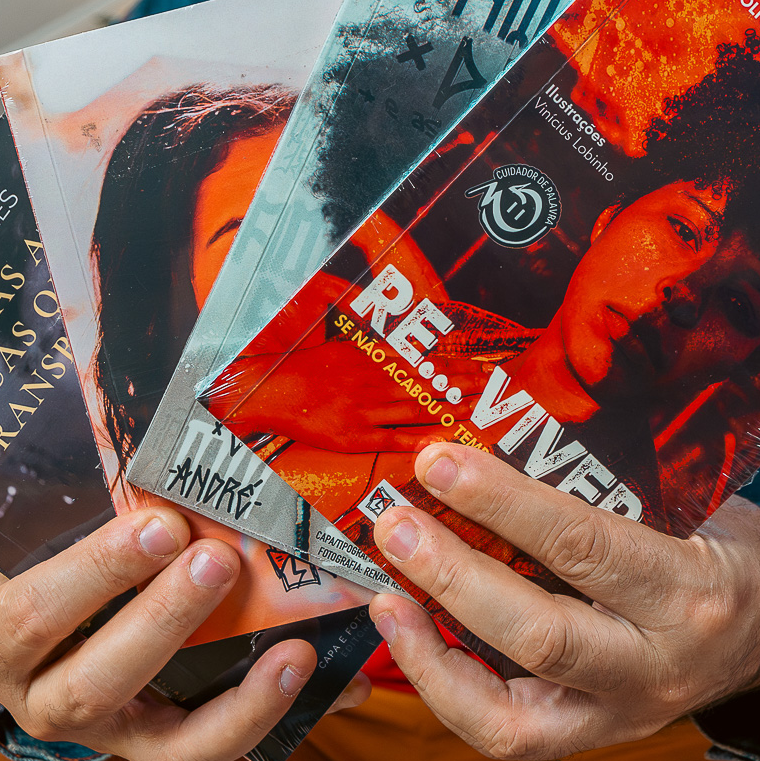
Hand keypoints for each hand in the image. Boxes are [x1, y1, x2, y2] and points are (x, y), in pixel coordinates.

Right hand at [0, 507, 367, 760]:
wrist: (35, 648)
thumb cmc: (47, 572)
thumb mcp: (46, 539)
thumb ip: (90, 504)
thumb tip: (168, 437)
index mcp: (3, 637)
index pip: (35, 613)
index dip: (97, 571)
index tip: (159, 522)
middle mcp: (43, 701)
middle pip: (96, 682)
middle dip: (164, 620)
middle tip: (219, 559)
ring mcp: (105, 736)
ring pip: (167, 741)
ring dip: (238, 693)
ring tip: (294, 646)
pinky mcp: (154, 753)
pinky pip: (209, 752)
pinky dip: (264, 715)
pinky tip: (311, 672)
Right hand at [222, 341, 492, 453]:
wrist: (266, 392)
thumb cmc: (299, 366)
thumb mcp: (335, 339)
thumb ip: (365, 331)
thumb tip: (387, 318)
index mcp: (369, 356)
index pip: (422, 359)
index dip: (454, 362)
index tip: (481, 363)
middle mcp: (372, 380)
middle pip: (427, 382)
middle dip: (463, 384)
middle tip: (493, 385)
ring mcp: (364, 410)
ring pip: (416, 408)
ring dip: (449, 408)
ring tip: (478, 408)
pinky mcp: (352, 437)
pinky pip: (391, 438)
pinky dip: (417, 441)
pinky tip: (441, 442)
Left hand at [367, 442, 759, 760]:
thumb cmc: (719, 548)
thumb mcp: (690, 505)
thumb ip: (607, 489)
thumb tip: (494, 437)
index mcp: (691, 591)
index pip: (586, 548)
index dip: (504, 505)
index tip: (441, 463)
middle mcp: (657, 668)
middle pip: (541, 639)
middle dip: (455, 580)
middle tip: (396, 525)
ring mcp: (620, 718)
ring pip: (507, 715)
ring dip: (430, 653)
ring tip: (385, 593)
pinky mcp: (587, 741)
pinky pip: (502, 732)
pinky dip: (445, 684)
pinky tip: (409, 631)